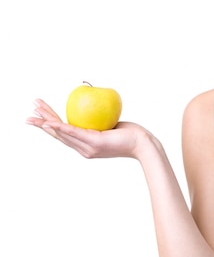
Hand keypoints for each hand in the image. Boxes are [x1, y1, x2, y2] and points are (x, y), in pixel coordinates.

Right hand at [26, 99, 159, 159]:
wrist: (142, 144)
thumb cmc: (130, 134)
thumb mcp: (110, 126)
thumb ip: (99, 121)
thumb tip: (93, 107)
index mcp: (85, 146)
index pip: (64, 135)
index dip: (49, 126)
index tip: (39, 117)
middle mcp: (83, 149)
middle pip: (58, 134)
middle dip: (41, 124)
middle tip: (28, 115)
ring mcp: (88, 147)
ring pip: (62, 133)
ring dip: (46, 122)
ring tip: (35, 113)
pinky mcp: (94, 143)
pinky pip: (74, 132)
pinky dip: (61, 127)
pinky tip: (50, 122)